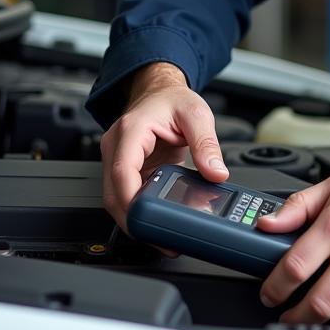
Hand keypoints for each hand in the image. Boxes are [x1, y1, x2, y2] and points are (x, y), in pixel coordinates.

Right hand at [99, 62, 228, 233]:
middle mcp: (117, 146)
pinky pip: (127, 195)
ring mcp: (118, 159)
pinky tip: (157, 221)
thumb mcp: (197, 115)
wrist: (161, 91)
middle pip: (114, 193)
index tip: (149, 219)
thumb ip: (207, 144)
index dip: (132, 201)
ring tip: (162, 235)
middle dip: (134, 220)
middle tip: (161, 238)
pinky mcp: (126, 170)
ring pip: (116, 199)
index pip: (123, 172)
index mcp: (131, 130)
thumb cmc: (173, 99)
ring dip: (136, 219)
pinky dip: (140, 211)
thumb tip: (216, 172)